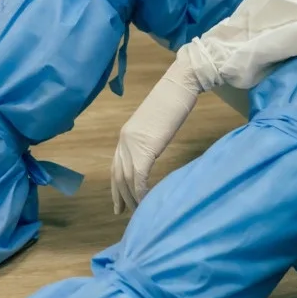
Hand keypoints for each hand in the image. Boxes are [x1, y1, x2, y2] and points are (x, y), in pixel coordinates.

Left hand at [111, 59, 206, 214]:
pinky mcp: (145, 147)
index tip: (119, 201)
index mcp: (126, 133)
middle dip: (120, 196)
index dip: (117, 185)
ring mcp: (133, 143)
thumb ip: (150, 138)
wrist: (180, 84)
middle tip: (123, 213)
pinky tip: (146, 201)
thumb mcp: (157, 123)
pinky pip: (139, 176)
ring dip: (132, 197)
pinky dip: (141, 191)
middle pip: (118, 175)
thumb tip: (152, 149)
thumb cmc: (174, 100)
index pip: (116, 165)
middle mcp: (124, 139)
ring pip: (127, 179)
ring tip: (138, 212)